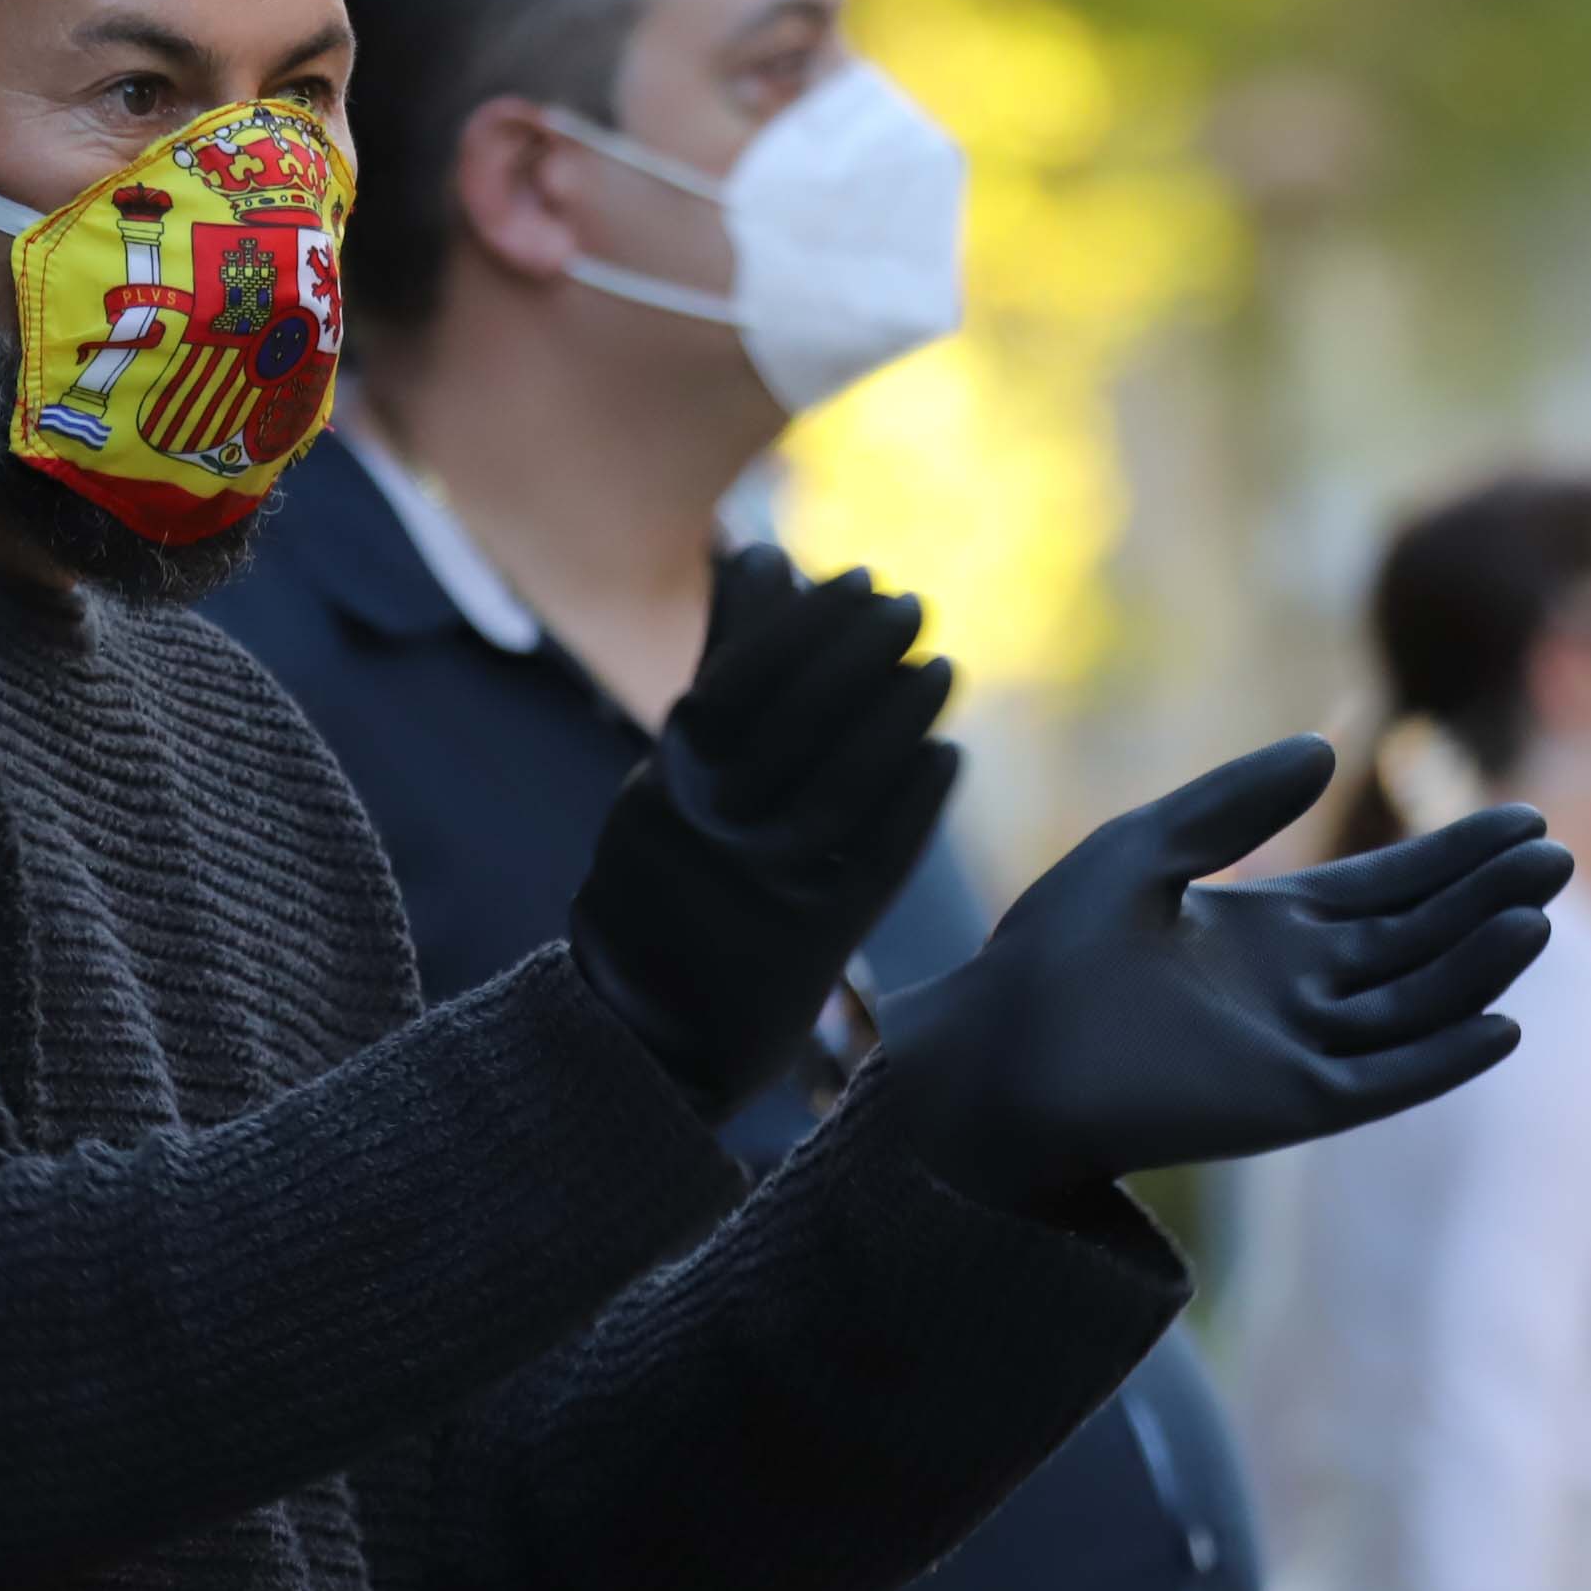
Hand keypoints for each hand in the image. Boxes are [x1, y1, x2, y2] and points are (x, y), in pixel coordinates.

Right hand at [569, 546, 957, 1118]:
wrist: (644, 1034)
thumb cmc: (664, 879)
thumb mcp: (667, 777)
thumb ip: (716, 669)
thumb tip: (759, 556)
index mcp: (666, 784)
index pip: (744, 677)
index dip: (807, 621)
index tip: (857, 577)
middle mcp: (710, 830)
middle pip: (803, 718)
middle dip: (864, 651)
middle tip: (914, 605)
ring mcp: (761, 888)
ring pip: (848, 783)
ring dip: (903, 717)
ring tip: (941, 669)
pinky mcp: (810, 944)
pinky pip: (876, 860)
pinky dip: (915, 803)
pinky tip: (945, 757)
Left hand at [887, 734, 1568, 1209]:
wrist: (995, 1046)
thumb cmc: (1050, 951)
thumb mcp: (1144, 850)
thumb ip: (1231, 803)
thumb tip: (1327, 749)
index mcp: (1267, 929)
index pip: (1386, 888)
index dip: (1453, 857)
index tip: (1522, 820)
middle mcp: (1298, 989)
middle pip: (1417, 937)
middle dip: (1485, 898)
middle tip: (1553, 854)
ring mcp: (1299, 1048)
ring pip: (1415, 1003)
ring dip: (1476, 965)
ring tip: (1536, 916)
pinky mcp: (1288, 1103)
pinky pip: (1384, 1078)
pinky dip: (1442, 1055)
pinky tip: (1501, 1023)